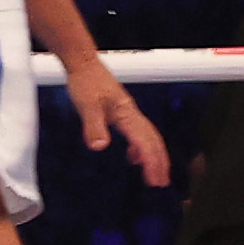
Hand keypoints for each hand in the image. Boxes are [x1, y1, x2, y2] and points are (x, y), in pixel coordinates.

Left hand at [67, 59, 171, 187]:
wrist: (83, 62)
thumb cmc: (85, 81)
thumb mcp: (86, 105)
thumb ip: (93, 126)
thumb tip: (99, 146)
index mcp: (127, 114)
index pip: (144, 142)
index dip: (150, 162)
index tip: (154, 180)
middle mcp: (131, 114)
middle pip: (152, 140)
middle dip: (159, 162)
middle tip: (161, 182)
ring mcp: (128, 112)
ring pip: (148, 136)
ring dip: (153, 156)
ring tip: (154, 174)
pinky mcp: (121, 111)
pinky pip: (137, 132)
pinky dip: (139, 147)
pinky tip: (132, 157)